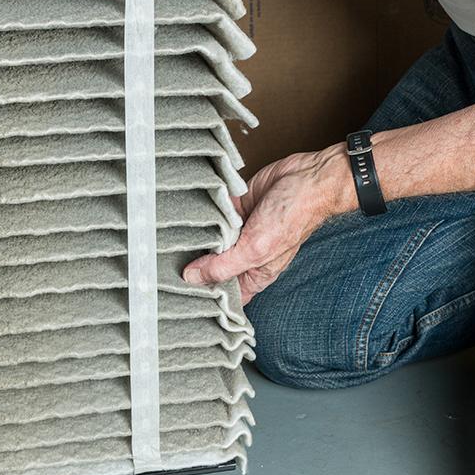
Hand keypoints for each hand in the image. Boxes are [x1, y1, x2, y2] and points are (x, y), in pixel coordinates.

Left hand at [182, 145, 355, 304]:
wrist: (306, 177)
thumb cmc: (294, 217)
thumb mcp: (256, 249)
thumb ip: (223, 266)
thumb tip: (192, 277)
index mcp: (253, 274)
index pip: (224, 294)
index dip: (204, 296)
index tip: (179, 294)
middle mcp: (244, 254)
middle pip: (210, 267)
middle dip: (192, 265)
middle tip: (169, 264)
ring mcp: (237, 231)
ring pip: (206, 240)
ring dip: (193, 238)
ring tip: (172, 239)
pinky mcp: (232, 207)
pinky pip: (210, 214)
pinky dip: (201, 214)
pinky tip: (189, 215)